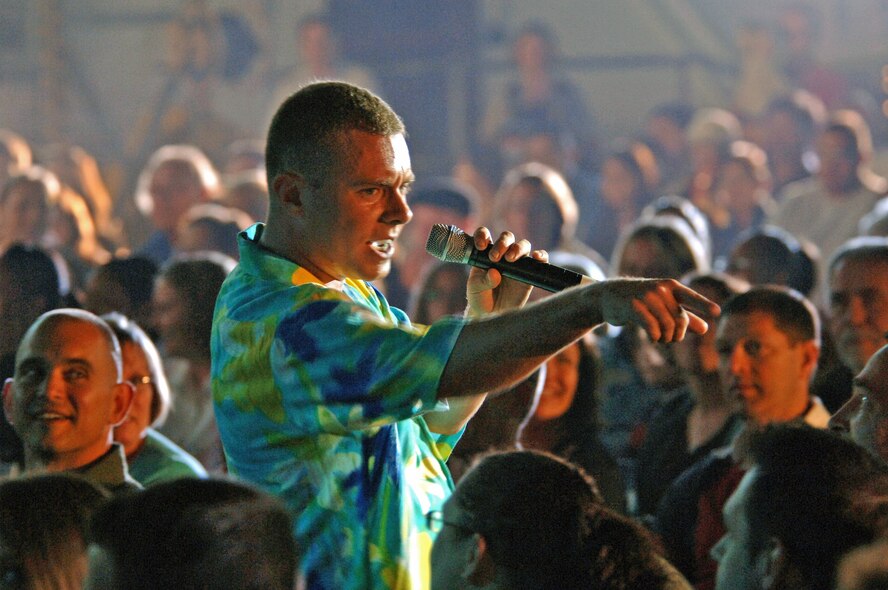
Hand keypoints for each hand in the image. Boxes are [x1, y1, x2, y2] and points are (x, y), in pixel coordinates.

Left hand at [465, 227, 547, 316]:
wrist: (492, 316)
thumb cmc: (480, 299)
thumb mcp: (475, 289)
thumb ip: (483, 280)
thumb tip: (495, 273)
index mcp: (486, 253)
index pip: (485, 235)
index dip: (483, 235)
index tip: (481, 246)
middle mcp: (503, 254)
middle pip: (507, 237)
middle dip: (502, 243)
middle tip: (494, 257)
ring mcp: (517, 263)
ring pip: (523, 245)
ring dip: (517, 248)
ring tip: (510, 259)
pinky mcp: (529, 273)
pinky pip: (539, 260)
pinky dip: (541, 256)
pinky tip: (536, 257)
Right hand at [596, 278, 719, 342]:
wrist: (610, 295)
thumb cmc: (641, 301)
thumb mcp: (663, 306)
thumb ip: (684, 315)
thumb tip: (705, 329)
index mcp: (671, 286)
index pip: (690, 297)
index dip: (704, 305)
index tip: (717, 312)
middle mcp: (660, 290)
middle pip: (680, 319)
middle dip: (678, 334)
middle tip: (671, 339)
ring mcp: (646, 297)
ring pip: (667, 326)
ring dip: (666, 338)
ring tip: (660, 339)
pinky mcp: (633, 307)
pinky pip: (652, 328)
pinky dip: (656, 337)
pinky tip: (654, 338)